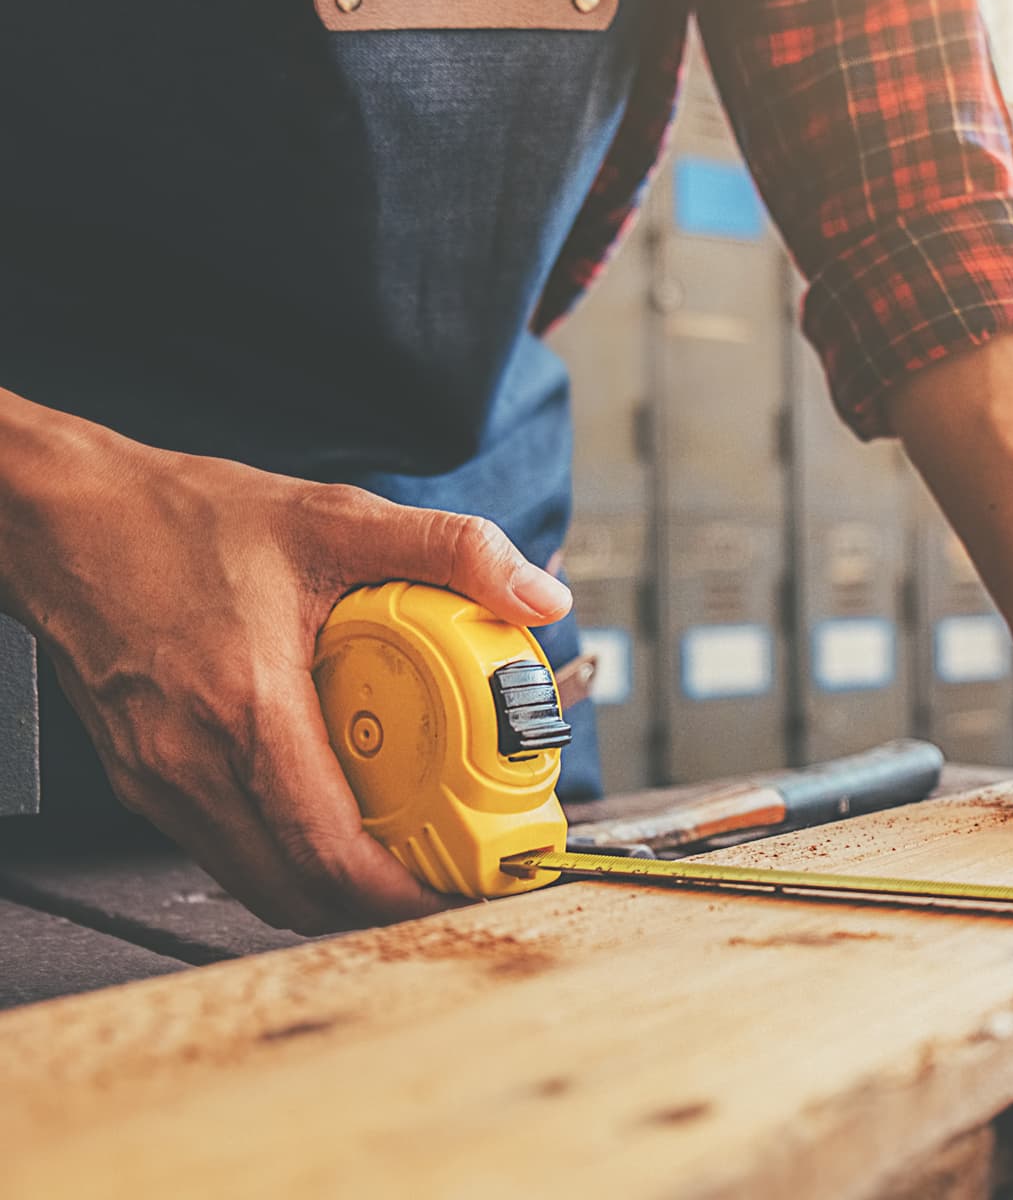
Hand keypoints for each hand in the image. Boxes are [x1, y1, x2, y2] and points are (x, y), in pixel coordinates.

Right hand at [7, 422, 571, 932]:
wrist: (64, 517)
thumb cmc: (181, 519)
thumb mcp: (333, 517)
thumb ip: (450, 549)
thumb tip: (539, 594)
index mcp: (245, 706)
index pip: (328, 849)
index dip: (400, 891)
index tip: (460, 887)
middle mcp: (190, 761)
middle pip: (294, 890)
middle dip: (376, 904)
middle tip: (444, 880)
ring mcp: (156, 779)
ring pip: (254, 880)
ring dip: (328, 886)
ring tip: (398, 856)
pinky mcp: (141, 780)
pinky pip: (223, 848)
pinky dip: (282, 854)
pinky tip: (328, 816)